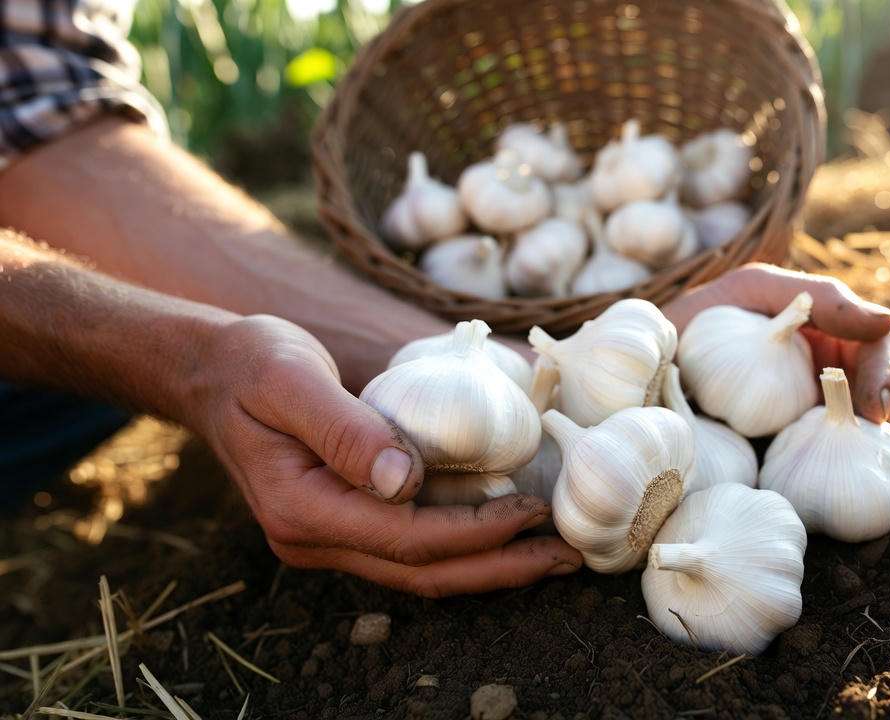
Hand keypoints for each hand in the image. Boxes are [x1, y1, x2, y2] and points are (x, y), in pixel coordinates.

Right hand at [185, 315, 582, 595]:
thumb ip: (344, 428)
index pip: (407, 537)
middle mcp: (312, 538)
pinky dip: (462, 547)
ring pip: (419, 572)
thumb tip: (406, 479)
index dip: (477, 530)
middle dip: (501, 568)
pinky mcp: (340, 524)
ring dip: (489, 567)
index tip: (536, 510)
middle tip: (569, 557)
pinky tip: (507, 533)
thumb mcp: (289, 379)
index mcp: (300, 508)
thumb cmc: (251, 364)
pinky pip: (409, 550)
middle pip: (422, 572)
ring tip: (552, 556)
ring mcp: (325, 538)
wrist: (210, 374)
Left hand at [663, 263, 889, 491]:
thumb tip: (887, 320)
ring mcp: (807, 416)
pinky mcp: (783, 451)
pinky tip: (865, 503)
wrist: (640, 365)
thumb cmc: (702, 317)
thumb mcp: (755, 290)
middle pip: (882, 402)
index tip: (874, 405)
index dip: (884, 376)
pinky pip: (819, 467)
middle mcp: (827, 376)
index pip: (877, 351)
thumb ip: (818, 298)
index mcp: (828, 336)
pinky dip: (844, 482)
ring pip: (862, 439)